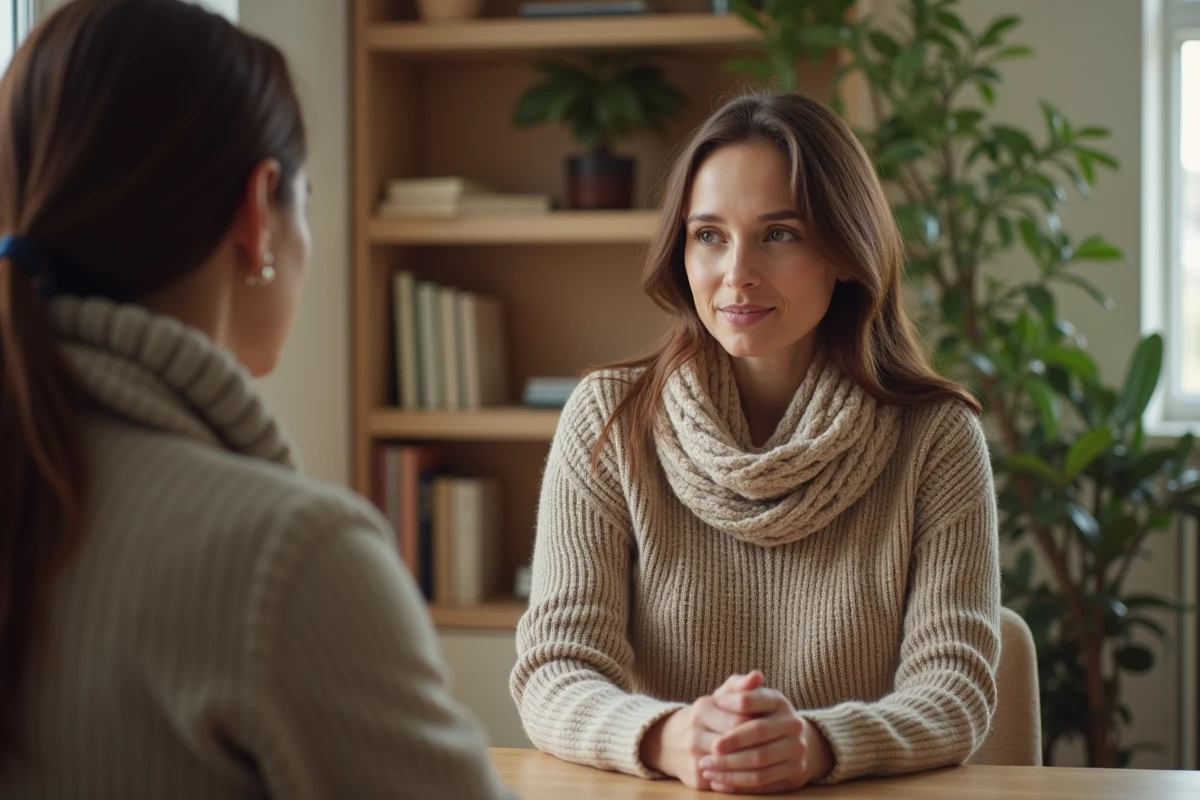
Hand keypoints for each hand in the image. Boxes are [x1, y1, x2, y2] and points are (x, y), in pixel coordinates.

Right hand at [639, 672, 764, 789]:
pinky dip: (741, 780)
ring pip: (731, 765)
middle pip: (736, 743)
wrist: (672, 741)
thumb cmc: (709, 715)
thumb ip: (741, 686)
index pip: (740, 719)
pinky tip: (756, 775)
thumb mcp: (722, 697)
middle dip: (757, 746)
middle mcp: (693, 733)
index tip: (773, 727)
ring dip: (752, 765)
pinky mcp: (695, 779)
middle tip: (776, 746)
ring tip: (770, 761)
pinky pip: (725, 782)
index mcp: (702, 708)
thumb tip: (758, 676)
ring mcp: (693, 757)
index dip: (759, 725)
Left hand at [697, 683, 833, 793]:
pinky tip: (718, 781)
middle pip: (758, 734)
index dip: (730, 705)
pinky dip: (738, 784)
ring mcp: (797, 751)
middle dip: (730, 743)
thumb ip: (741, 686)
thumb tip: (754, 676)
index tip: (711, 710)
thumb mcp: (749, 697)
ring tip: (706, 768)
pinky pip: (763, 784)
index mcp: (779, 702)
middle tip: (708, 750)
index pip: (751, 701)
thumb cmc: (757, 715)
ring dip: (729, 768)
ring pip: (759, 763)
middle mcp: (793, 725)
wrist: (788, 740)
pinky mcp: (795, 775)